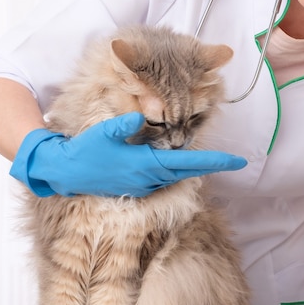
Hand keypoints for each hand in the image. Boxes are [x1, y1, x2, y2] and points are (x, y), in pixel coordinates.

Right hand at [10, 112, 246, 196]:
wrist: (66, 175)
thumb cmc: (85, 152)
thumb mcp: (102, 134)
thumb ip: (123, 125)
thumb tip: (141, 117)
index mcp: (146, 165)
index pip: (189, 163)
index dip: (215, 161)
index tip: (237, 161)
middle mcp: (149, 178)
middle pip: (189, 172)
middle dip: (213, 166)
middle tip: (236, 161)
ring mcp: (144, 185)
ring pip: (177, 176)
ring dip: (195, 168)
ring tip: (213, 160)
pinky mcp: (137, 187)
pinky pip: (164, 179)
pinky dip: (177, 171)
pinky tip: (180, 163)